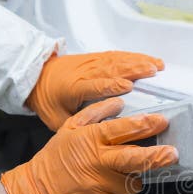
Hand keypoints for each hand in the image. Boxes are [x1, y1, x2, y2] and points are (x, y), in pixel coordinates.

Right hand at [1, 97, 177, 193]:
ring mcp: (100, 185)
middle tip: (172, 154)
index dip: (144, 125)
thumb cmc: (55, 159)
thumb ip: (95, 113)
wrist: (36, 193)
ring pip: (132, 181)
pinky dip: (119, 193)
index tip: (161, 121)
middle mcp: (97, 162)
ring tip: (113, 174)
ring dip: (131, 178)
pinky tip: (103, 188)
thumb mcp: (70, 128)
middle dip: (157, 156)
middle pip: (134, 158)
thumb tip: (118, 101)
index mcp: (90, 140)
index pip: (121, 130)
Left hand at [26, 51, 164, 130]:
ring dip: (138, 62)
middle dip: (133, 70)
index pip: (94, 86)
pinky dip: (134, 57)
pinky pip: (117, 56)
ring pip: (117, 60)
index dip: (110, 86)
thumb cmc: (48, 99)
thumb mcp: (57, 120)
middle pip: (111, 69)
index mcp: (74, 88)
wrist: (35, 75)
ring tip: (157, 66)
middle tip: (153, 73)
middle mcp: (85, 73)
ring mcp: (92, 63)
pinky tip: (148, 60)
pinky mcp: (96, 58)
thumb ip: (80, 126)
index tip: (127, 87)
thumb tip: (100, 137)